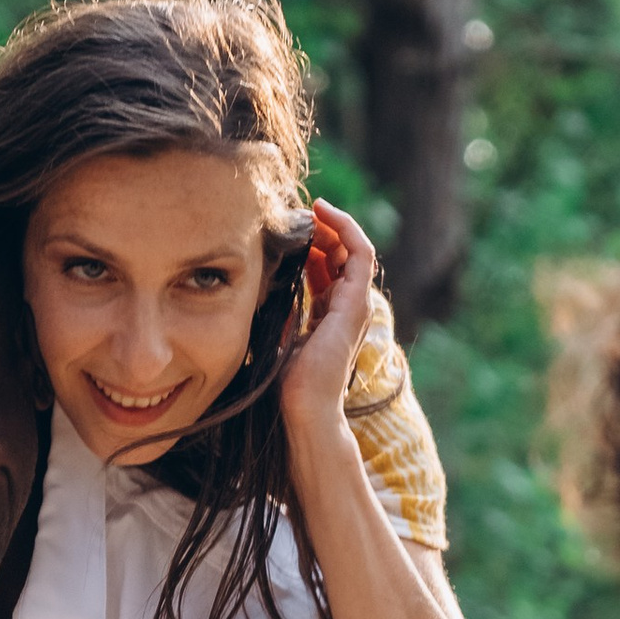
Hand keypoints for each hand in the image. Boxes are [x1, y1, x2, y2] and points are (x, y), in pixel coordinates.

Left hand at [277, 199, 377, 456]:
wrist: (304, 409)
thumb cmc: (286, 384)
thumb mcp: (275, 333)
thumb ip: (276, 308)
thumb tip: (258, 280)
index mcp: (328, 317)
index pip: (324, 270)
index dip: (308, 246)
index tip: (286, 230)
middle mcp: (346, 309)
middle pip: (338, 256)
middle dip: (319, 232)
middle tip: (295, 215)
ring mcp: (355, 306)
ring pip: (351, 250)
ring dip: (332, 225)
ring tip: (311, 209)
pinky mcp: (357, 303)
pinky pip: (360, 252)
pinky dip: (346, 227)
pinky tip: (324, 213)